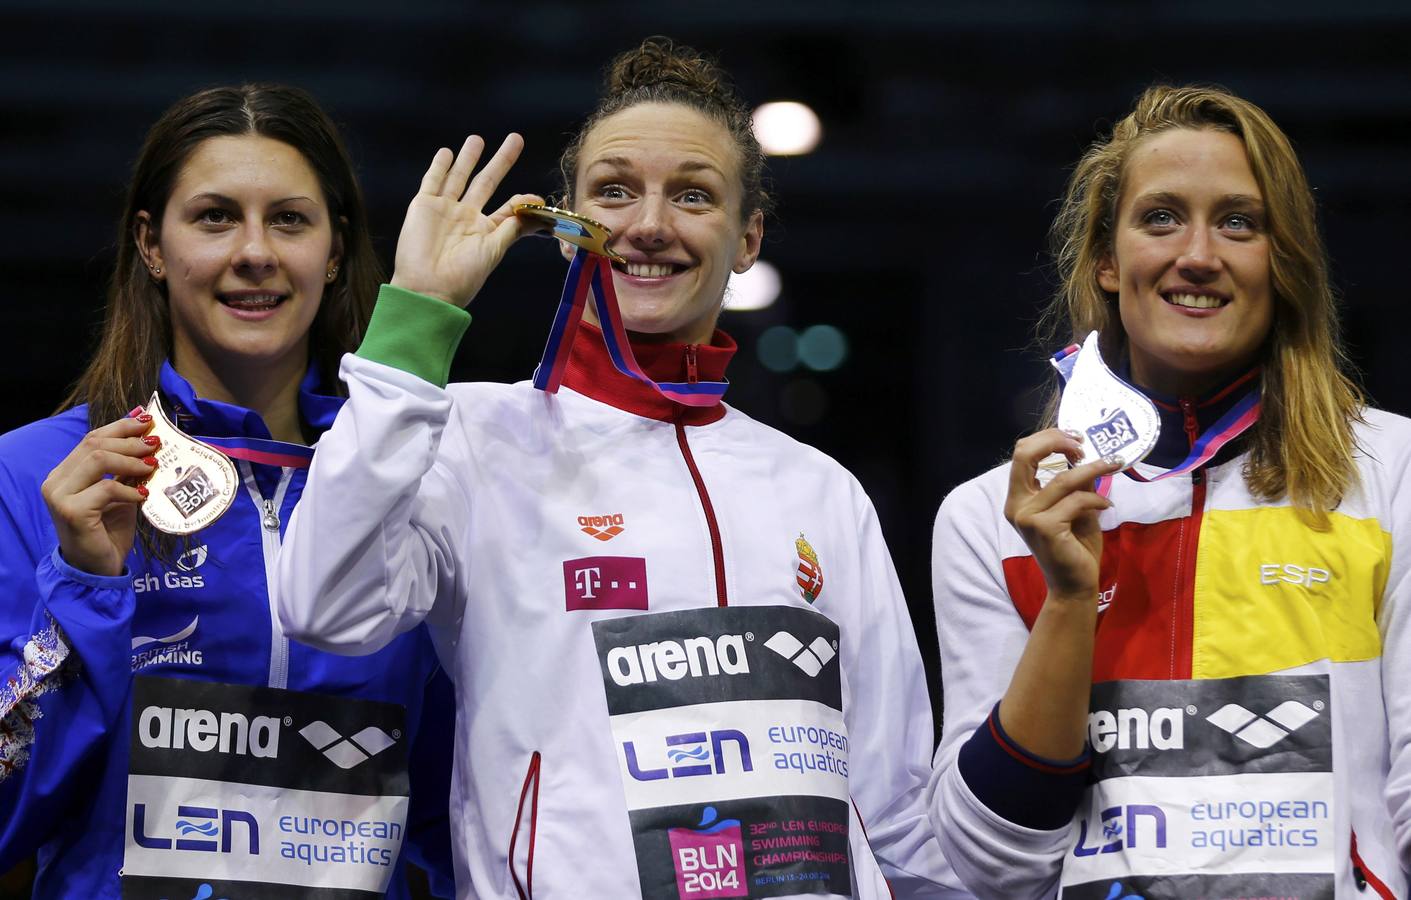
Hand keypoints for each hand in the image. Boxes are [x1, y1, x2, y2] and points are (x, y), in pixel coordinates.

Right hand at [41, 411, 157, 576]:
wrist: (98, 569)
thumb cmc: (109, 531)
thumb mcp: (121, 494)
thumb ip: (127, 470)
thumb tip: (149, 437)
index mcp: (65, 472)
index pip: (92, 438)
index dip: (121, 426)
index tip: (148, 420)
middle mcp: (56, 480)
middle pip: (95, 444)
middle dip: (130, 441)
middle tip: (156, 445)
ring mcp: (60, 495)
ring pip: (98, 460)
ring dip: (131, 461)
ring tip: (152, 466)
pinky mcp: (72, 511)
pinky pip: (106, 488)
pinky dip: (130, 489)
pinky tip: (143, 495)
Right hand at [390, 134, 545, 306]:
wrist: (427, 287)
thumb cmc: (463, 275)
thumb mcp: (494, 249)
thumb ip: (514, 225)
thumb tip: (537, 204)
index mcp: (486, 230)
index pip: (508, 207)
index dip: (522, 199)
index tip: (537, 195)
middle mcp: (466, 217)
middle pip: (486, 182)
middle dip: (501, 161)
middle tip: (515, 138)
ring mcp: (444, 209)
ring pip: (459, 177)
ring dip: (468, 158)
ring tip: (477, 139)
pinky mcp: (423, 205)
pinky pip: (432, 181)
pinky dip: (438, 167)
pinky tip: (446, 152)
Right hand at [1003, 428, 1121, 601]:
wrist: (1074, 585)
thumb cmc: (1075, 547)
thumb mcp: (1076, 508)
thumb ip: (1075, 484)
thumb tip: (1087, 455)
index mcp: (1018, 499)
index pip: (1021, 455)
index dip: (1047, 438)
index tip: (1075, 439)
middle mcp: (1016, 506)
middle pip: (1024, 454)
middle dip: (1056, 440)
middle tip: (1083, 442)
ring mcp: (1027, 517)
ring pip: (1062, 479)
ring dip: (1093, 469)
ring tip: (1113, 465)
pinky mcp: (1044, 527)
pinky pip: (1076, 501)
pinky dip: (1096, 499)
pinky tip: (1108, 506)